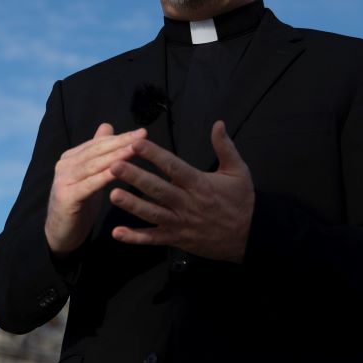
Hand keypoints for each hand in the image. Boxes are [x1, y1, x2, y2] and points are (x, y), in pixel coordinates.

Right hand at [45, 123, 147, 254]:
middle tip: (142, 135)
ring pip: (94, 165)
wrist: (59, 235)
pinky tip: (121, 171)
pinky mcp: (66, 196)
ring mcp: (63, 180)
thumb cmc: (79, 205)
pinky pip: (90, 184)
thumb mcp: (90, 177)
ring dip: (116, 156)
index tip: (142, 132)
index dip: (120, 137)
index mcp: (71, 158)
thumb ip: (97, 153)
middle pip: (97, 151)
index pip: (98, 143)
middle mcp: (65, 165)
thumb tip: (107, 126)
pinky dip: (105, 176)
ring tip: (135, 149)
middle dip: (121, 142)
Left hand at [107, 121, 254, 262]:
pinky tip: (117, 233)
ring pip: (153, 213)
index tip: (136, 144)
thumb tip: (218, 123)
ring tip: (112, 195)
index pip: (174, 167)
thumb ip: (225, 147)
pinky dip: (136, 237)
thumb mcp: (238, 171)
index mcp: (200, 184)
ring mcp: (181, 223)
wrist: (251, 236)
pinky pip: (154, 239)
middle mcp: (187, 203)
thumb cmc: (242, 201)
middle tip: (114, 166)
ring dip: (132, 205)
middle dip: (135, 177)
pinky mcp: (177, 239)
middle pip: (158, 189)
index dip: (154, 155)